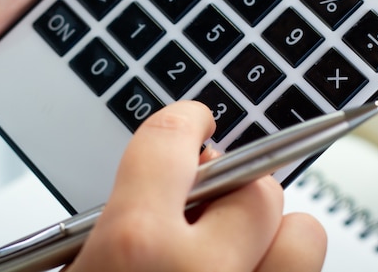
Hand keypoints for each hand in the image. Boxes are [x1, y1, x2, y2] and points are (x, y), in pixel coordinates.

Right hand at [68, 101, 326, 271]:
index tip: (194, 121)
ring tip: (238, 247)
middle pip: (255, 186)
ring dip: (274, 231)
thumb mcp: (73, 259)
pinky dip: (277, 266)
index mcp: (135, 245)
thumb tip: (169, 175)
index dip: (184, 121)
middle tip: (205, 207)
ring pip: (304, 236)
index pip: (172, 137)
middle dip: (232, 186)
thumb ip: (117, 212)